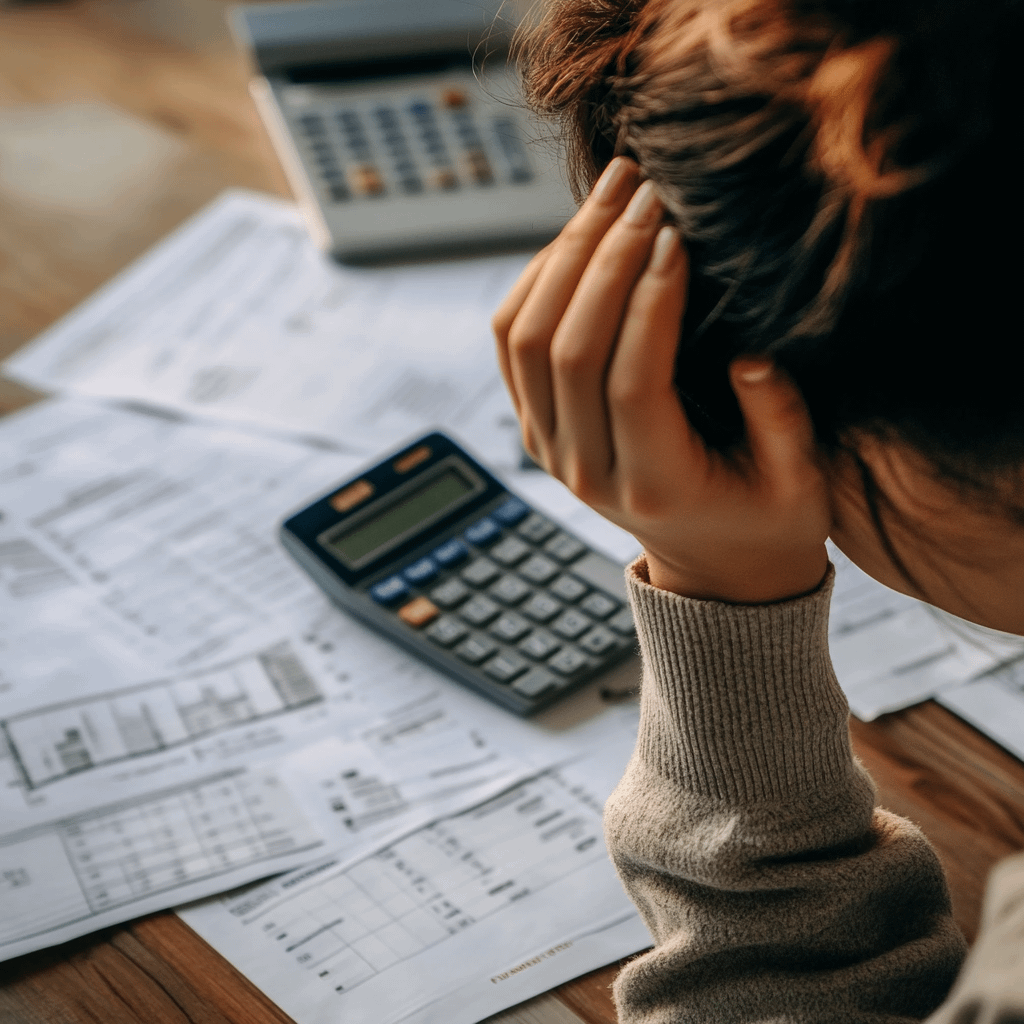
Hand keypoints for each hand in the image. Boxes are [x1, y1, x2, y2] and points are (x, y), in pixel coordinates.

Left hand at [493, 157, 829, 603]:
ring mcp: (549, 446)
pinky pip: (512, 342)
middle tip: (646, 189)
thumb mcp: (798, 484)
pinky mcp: (535, 423)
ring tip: (613, 192)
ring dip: (565, 255)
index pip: (632, 381)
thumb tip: (752, 356)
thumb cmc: (765, 516)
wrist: (713, 560)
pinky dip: (536, 280)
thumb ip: (779, 423)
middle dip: (605, 257)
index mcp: (653, 485)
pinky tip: (578, 234)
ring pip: (526, 338)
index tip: (679, 232)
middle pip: (567, 349)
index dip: (650, 301)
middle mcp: (585, 469)